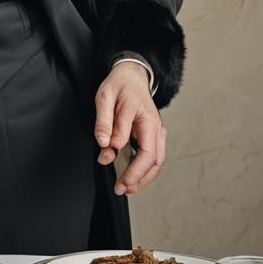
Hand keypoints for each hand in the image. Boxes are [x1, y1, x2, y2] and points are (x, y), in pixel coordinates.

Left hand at [93, 63, 165, 194]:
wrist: (131, 74)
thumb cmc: (119, 84)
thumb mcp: (105, 98)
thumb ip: (106, 123)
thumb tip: (107, 146)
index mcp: (147, 119)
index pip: (147, 154)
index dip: (135, 172)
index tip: (121, 183)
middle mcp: (156, 127)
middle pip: (156, 162)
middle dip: (139, 179)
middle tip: (121, 189)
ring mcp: (156, 131)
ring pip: (157, 161)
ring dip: (143, 177)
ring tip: (127, 187)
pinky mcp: (152, 135)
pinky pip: (153, 156)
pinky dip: (144, 168)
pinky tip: (132, 175)